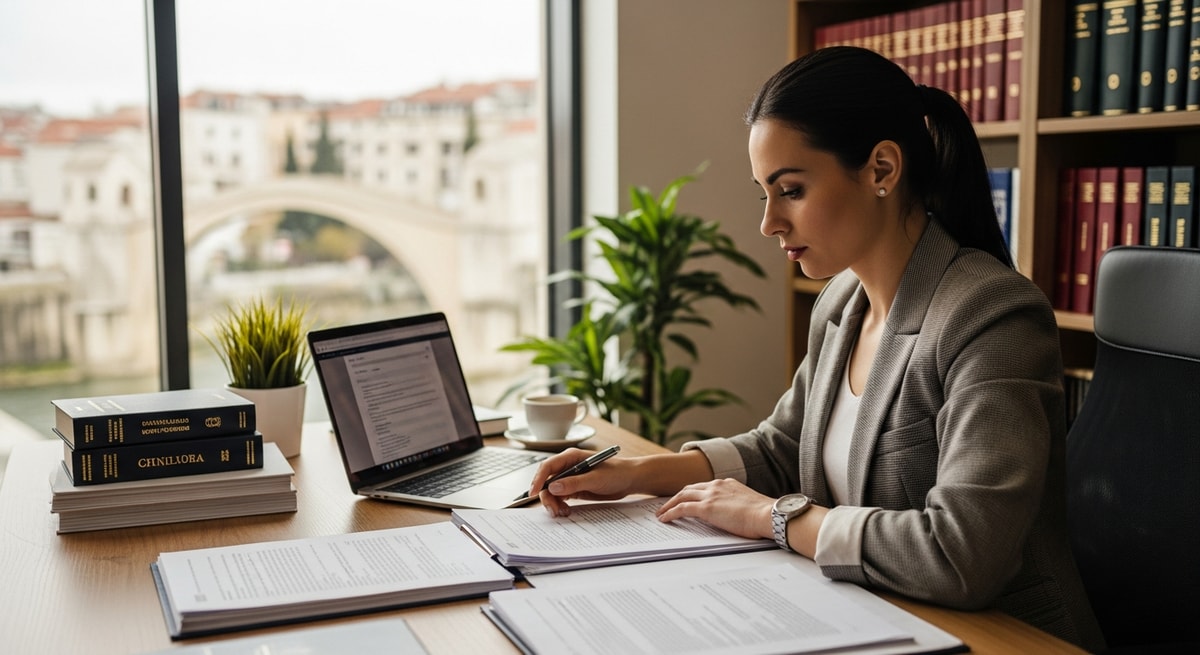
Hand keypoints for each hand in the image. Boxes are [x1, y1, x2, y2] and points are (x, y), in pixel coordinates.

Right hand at [528, 447, 635, 516]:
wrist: (629, 479)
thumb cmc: (617, 473)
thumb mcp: (596, 479)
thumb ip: (574, 483)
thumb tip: (553, 487)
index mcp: (571, 457)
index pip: (548, 467)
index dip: (538, 479)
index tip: (533, 493)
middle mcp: (568, 466)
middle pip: (547, 481)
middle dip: (547, 497)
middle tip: (554, 511)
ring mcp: (570, 478)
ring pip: (552, 492)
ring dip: (554, 503)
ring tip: (563, 513)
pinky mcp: (574, 488)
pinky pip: (560, 497)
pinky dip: (560, 505)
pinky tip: (567, 511)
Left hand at [655, 478, 774, 540]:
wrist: (768, 514)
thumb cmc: (764, 515)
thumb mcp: (749, 506)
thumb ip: (739, 507)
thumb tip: (737, 517)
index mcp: (727, 484)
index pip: (704, 487)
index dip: (692, 493)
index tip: (685, 499)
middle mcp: (717, 485)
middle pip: (689, 489)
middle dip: (677, 496)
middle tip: (667, 504)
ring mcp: (710, 495)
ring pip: (682, 496)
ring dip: (669, 504)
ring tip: (661, 513)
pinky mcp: (706, 508)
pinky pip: (682, 509)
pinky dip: (670, 513)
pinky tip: (664, 519)